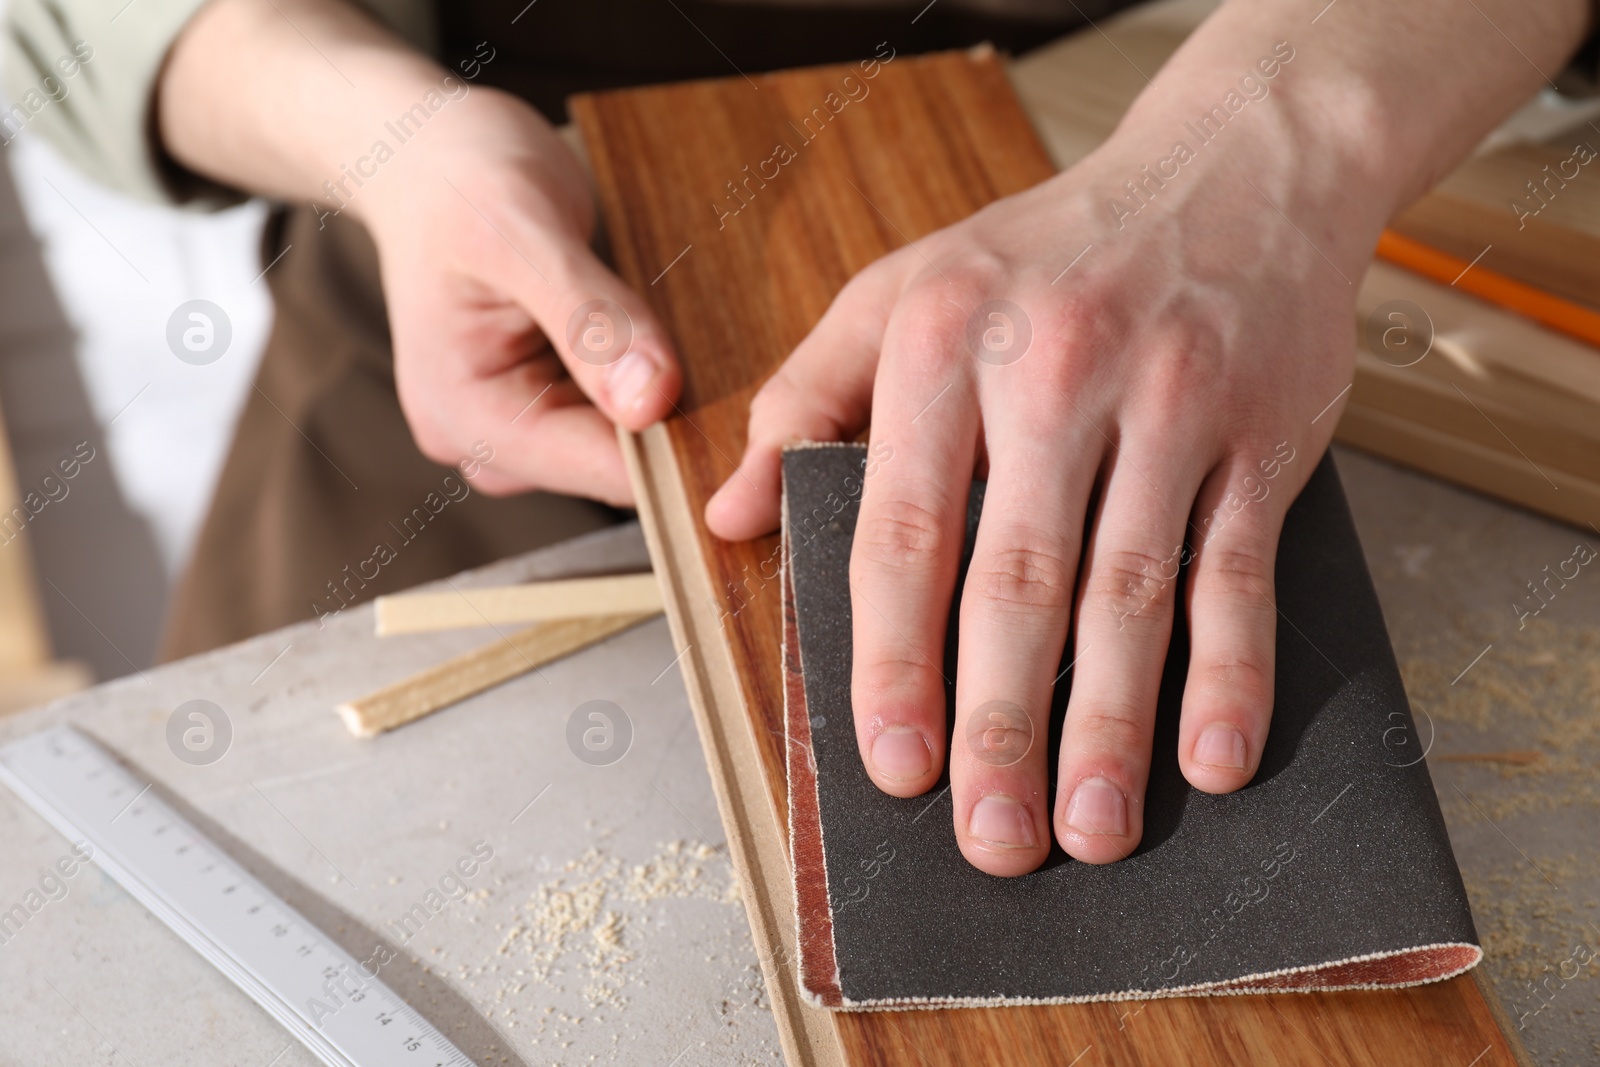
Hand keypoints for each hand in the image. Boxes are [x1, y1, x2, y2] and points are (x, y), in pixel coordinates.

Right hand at [159, 0, 681, 505]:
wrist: (423, 153)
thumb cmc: (460, 177)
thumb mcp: (522, 229)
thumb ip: (590, 319)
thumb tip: (651, 402)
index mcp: (467, 419)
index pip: (604, 472)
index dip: (683, 448)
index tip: (752, 410)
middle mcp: (486, 444)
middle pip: (621, 468)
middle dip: (679, 422)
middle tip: (731, 354)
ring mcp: (515, 431)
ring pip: (628, 445)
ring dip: (671, 400)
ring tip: (692, 332)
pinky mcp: (542, 408)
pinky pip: (620, 416)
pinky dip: (653, 383)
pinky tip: (665, 337)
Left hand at [706, 118, 1371, 874]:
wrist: (1233, 167)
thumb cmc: (1048, 246)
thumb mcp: (901, 289)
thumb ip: (805, 399)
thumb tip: (728, 514)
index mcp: (945, 346)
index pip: (903, 528)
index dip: (893, 659)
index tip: (890, 766)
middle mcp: (1056, 374)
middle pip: (1019, 582)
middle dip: (1000, 726)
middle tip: (989, 842)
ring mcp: (1168, 405)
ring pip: (1131, 591)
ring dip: (1110, 725)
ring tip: (1087, 830)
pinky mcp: (1259, 434)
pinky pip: (1239, 568)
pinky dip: (1230, 670)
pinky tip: (1211, 757)